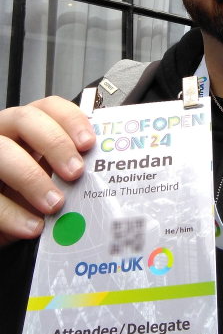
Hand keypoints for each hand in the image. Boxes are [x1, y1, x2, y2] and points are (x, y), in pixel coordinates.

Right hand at [0, 97, 95, 246]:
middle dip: (55, 143)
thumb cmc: (25, 194)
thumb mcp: (49, 177)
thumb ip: (68, 168)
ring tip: (55, 204)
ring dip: (32, 179)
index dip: (70, 119)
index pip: (49, 106)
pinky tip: (33, 226)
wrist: (3, 219)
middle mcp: (4, 134)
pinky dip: (12, 213)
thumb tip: (102, 173)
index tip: (88, 142)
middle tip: (75, 171)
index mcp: (27, 126)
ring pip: (3, 152)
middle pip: (25, 120)